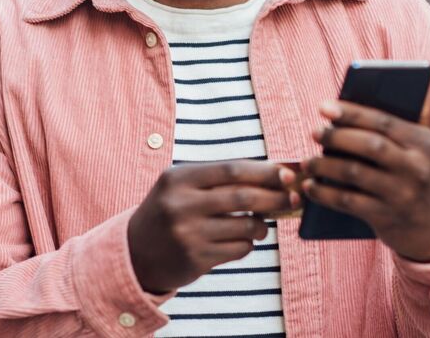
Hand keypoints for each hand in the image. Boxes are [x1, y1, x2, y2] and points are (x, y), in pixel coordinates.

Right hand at [127, 160, 299, 293]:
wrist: (135, 252)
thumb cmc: (171, 210)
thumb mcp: (184, 185)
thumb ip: (221, 178)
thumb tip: (276, 174)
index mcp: (179, 178)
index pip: (232, 170)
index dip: (265, 172)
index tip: (288, 174)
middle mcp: (181, 205)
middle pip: (244, 197)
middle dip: (276, 197)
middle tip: (294, 198)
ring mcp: (188, 234)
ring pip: (246, 226)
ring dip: (263, 225)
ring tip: (260, 224)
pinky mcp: (196, 260)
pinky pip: (240, 249)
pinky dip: (249, 244)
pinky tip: (242, 241)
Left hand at [303, 101, 429, 262]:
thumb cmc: (426, 176)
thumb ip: (421, 115)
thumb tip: (419, 80)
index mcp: (426, 144)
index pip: (384, 122)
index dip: (351, 113)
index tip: (324, 107)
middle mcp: (417, 168)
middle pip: (369, 146)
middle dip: (337, 137)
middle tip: (314, 131)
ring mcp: (402, 195)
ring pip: (355, 173)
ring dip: (325, 165)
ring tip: (307, 161)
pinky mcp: (386, 217)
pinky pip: (348, 202)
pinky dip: (325, 194)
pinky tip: (310, 187)